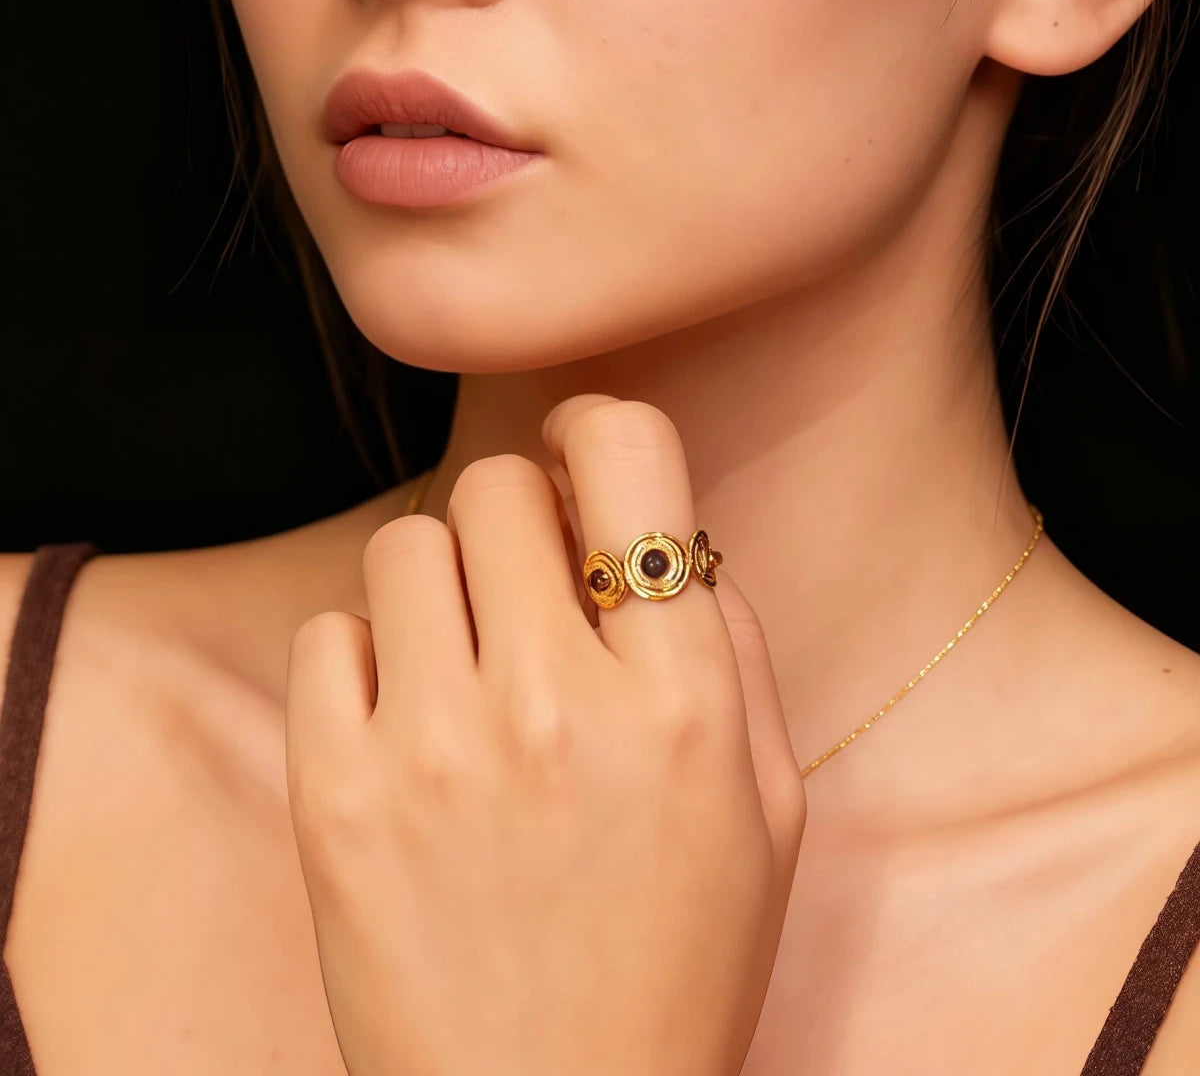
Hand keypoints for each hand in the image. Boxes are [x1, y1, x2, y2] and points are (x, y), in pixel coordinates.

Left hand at [285, 394, 805, 1075]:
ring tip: (462, 660)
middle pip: (498, 487)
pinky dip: (364, 658)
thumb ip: (735, 649)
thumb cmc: (677, 962)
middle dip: (515, 516)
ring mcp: (437, 749)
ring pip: (406, 545)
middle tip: (523, 583)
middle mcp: (558, 706)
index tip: (576, 449)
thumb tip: (673, 539)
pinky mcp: (341, 797)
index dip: (595, 429)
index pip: (631, 461)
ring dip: (439, 583)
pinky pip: (326, 636)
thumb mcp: (768, 808)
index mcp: (681, 701)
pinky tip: (404, 722)